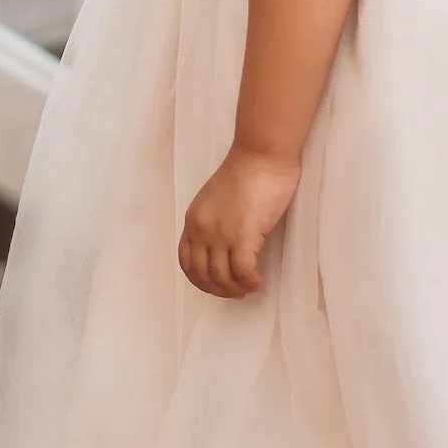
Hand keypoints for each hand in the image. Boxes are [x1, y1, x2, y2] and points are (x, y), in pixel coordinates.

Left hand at [178, 145, 300, 298]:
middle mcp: (202, 229)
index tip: (217, 285)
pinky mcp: (243, 235)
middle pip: (201, 274)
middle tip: (236, 292)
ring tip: (250, 287)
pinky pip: (243, 271)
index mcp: (193, 220)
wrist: (261, 155)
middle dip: (219, 290)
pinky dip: (250, 281)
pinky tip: (259, 281)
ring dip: (236, 288)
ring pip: (221, 277)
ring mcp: (221, 233)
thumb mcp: (215, 200)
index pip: (186, 262)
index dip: (200, 280)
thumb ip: (213, 223)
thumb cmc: (246, 173)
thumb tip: (222, 249)